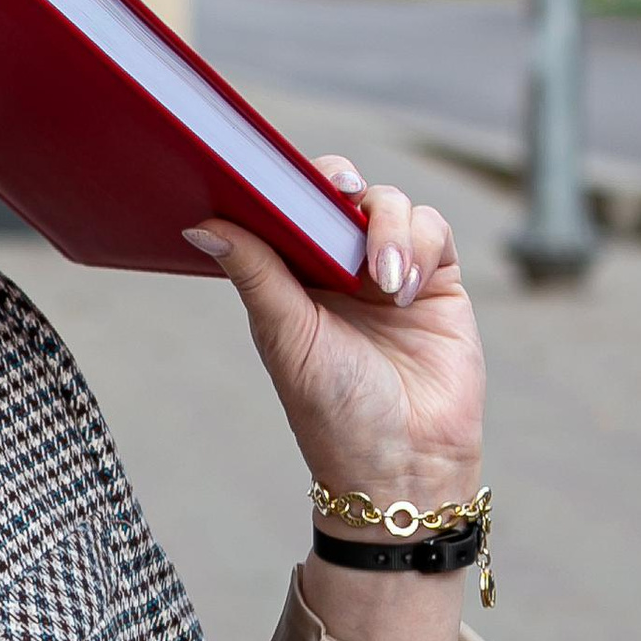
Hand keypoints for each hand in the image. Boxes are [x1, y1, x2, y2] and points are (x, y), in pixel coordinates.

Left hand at [184, 157, 483, 501]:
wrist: (404, 465)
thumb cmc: (334, 413)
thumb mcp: (286, 337)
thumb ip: (254, 273)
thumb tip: (201, 224)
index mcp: (294, 277)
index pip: (289, 208)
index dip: (286, 182)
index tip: (283, 175)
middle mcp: (341, 268)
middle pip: (342, 193)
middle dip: (340, 184)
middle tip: (339, 193)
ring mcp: (391, 272)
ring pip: (391, 204)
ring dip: (387, 228)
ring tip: (383, 281)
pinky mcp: (438, 282)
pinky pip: (433, 230)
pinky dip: (420, 245)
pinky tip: (404, 290)